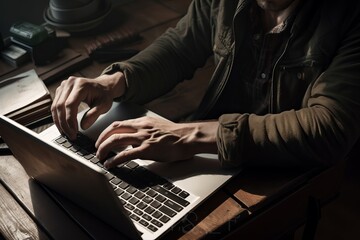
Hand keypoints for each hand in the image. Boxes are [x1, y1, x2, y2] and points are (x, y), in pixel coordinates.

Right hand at [51, 72, 125, 139]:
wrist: (103, 86)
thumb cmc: (104, 95)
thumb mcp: (104, 105)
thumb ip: (94, 115)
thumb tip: (83, 126)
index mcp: (81, 85)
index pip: (70, 104)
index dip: (70, 120)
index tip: (74, 131)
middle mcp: (70, 83)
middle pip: (60, 106)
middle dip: (64, 123)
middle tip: (70, 135)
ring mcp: (64, 86)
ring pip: (55, 106)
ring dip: (59, 122)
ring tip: (66, 133)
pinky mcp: (61, 90)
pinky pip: (55, 105)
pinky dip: (58, 117)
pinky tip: (63, 125)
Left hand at [94, 116, 218, 168]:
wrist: (188, 137)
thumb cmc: (176, 135)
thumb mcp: (157, 127)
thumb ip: (144, 132)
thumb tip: (135, 142)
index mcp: (143, 122)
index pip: (119, 124)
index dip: (107, 132)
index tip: (102, 139)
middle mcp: (140, 128)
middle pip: (113, 130)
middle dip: (101, 140)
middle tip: (97, 149)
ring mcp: (143, 138)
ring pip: (116, 140)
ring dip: (104, 149)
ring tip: (100, 157)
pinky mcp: (147, 150)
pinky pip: (125, 154)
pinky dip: (114, 159)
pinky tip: (110, 164)